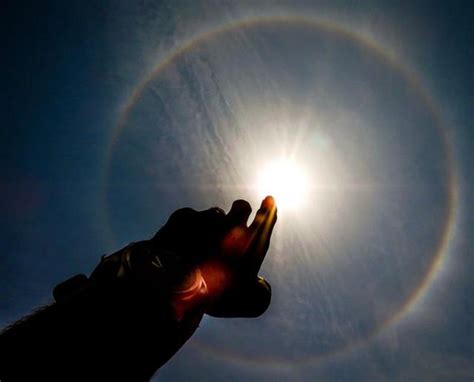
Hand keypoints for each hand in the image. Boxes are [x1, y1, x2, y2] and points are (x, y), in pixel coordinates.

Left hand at [149, 197, 276, 317]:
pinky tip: (181, 243)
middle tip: (234, 221)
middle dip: (240, 211)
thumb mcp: (249, 302)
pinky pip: (191, 217)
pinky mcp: (185, 216)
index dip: (268, 209)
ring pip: (214, 214)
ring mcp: (206, 218)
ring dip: (212, 225)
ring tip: (201, 244)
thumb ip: (262, 292)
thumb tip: (261, 283)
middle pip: (241, 207)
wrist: (175, 284)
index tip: (269, 199)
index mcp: (251, 242)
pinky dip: (188, 229)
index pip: (266, 217)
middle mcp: (232, 225)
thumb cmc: (215, 295)